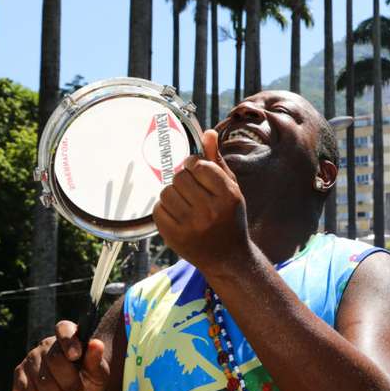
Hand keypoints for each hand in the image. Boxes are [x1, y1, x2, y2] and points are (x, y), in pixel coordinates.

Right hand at [12, 321, 109, 390]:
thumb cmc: (87, 381)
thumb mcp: (97, 374)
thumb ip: (95, 360)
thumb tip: (96, 343)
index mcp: (68, 336)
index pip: (64, 329)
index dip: (68, 341)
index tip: (76, 356)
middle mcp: (47, 344)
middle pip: (54, 359)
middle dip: (68, 382)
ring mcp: (31, 358)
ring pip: (40, 379)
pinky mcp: (19, 375)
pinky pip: (25, 390)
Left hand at [153, 130, 250, 273]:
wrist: (228, 258)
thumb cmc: (230, 218)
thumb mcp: (231, 189)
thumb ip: (217, 162)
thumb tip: (208, 132)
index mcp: (228, 196)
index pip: (198, 165)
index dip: (194, 164)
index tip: (196, 171)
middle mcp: (210, 211)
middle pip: (180, 176)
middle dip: (184, 179)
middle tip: (192, 190)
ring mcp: (191, 226)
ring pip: (166, 191)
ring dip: (173, 194)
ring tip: (186, 204)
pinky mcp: (174, 237)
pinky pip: (158, 209)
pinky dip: (165, 209)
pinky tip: (179, 216)